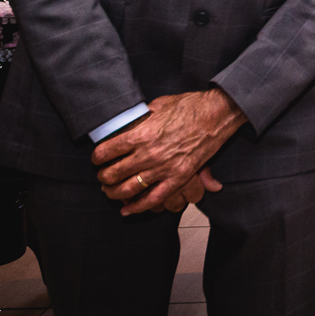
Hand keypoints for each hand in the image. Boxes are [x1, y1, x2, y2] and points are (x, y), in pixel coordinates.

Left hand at [93, 89, 245, 215]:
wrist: (217, 114)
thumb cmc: (190, 106)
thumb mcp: (159, 105)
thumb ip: (141, 117)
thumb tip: (130, 121)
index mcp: (140, 134)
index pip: (106, 152)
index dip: (97, 158)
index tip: (98, 159)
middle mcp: (148, 154)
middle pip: (113, 173)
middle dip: (103, 177)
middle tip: (102, 177)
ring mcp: (163, 168)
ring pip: (128, 189)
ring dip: (114, 193)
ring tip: (111, 191)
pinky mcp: (178, 178)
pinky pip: (153, 199)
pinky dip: (137, 207)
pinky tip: (127, 210)